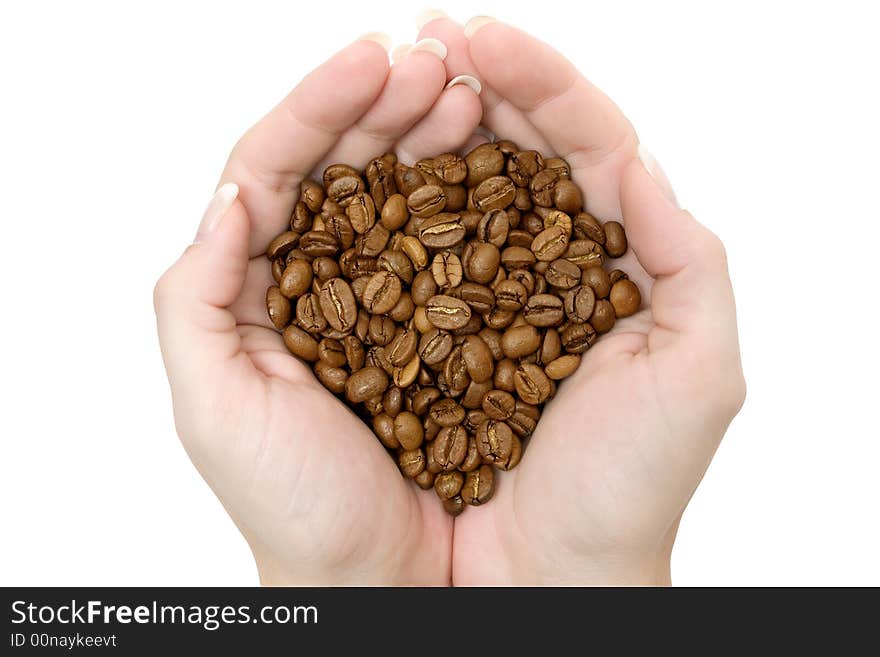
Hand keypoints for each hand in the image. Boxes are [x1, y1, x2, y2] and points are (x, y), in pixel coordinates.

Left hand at [154, 34, 481, 584]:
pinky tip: (498, 158)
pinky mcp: (445, 323)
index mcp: (255, 288)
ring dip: (433, 134)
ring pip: (405, 193)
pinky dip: (474, 199)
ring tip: (470, 90)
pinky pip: (457, 246)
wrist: (383, 576)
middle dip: (384, 106)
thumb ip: (196, 298)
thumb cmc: (294, 504)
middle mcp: (321, 280)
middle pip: (343, 166)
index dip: (315, 108)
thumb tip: (229, 198)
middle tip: (434, 61)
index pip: (273, 170)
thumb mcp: (216, 406)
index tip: (368, 60)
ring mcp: (389, 297)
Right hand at [415, 15, 744, 584]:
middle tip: (426, 36)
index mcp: (605, 263)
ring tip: (390, 77)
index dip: (538, 83)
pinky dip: (366, 201)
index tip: (484, 38)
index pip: (581, 143)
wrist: (546, 577)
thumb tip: (640, 164)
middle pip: (504, 150)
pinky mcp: (405, 334)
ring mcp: (463, 296)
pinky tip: (352, 160)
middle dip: (469, 84)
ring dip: (411, 127)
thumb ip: (686, 259)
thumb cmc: (625, 490)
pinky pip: (382, 253)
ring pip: (440, 189)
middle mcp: (531, 269)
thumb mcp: (695, 372)